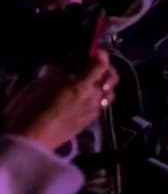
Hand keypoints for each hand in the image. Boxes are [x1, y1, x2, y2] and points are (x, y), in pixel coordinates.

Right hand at [3, 50, 118, 150]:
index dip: (101, 56)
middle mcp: (92, 98)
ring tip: (94, 84)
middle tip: (96, 67)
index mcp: (82, 85)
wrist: (30, 141)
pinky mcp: (87, 124)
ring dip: (105, 87)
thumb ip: (54, 74)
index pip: (101, 66)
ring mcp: (92, 112)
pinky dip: (98, 100)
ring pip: (109, 95)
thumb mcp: (39, 85)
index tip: (95, 52)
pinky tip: (86, 100)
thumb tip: (60, 71)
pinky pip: (100, 107)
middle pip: (111, 80)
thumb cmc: (32, 110)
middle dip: (107, 70)